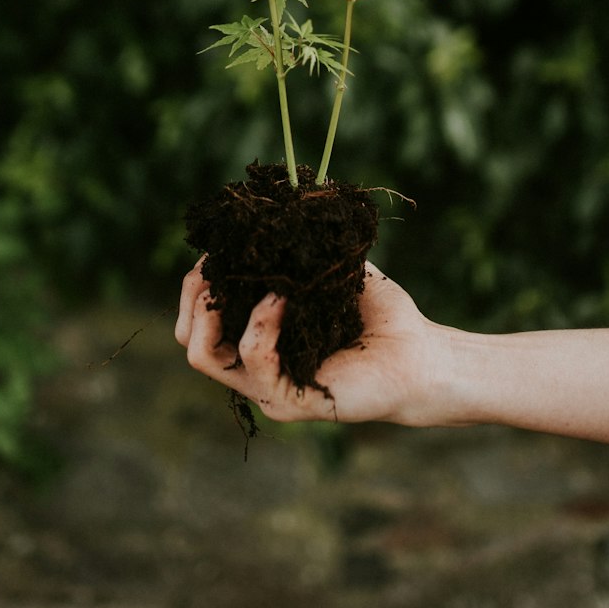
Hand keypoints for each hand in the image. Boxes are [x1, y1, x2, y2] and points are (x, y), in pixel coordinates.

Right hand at [175, 260, 450, 424]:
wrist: (419, 354)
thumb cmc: (378, 314)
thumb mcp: (328, 270)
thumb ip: (297, 248)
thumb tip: (270, 204)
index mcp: (256, 338)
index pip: (198, 318)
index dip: (197, 280)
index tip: (216, 246)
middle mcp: (253, 368)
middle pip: (189, 338)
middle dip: (192, 295)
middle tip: (214, 264)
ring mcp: (267, 389)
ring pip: (204, 356)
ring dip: (216, 309)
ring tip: (246, 278)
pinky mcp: (290, 402)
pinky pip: (255, 361)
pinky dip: (261, 323)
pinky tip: (282, 297)